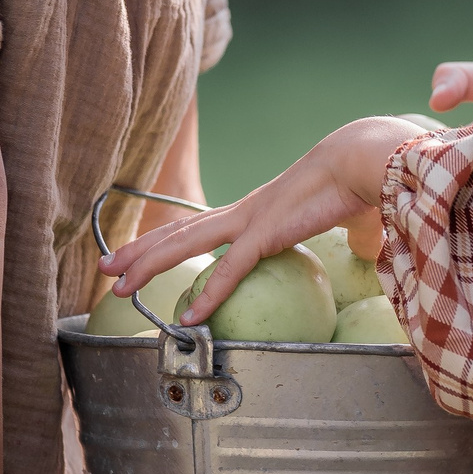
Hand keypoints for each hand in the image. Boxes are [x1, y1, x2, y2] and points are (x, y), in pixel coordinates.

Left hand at [102, 117, 423, 320]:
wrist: (364, 157)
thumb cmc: (358, 181)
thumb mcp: (345, 215)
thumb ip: (348, 231)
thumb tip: (367, 241)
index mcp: (256, 210)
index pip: (199, 225)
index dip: (167, 238)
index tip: (141, 252)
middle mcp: (244, 212)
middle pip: (179, 233)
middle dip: (138, 251)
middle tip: (105, 269)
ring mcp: (251, 220)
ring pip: (187, 245)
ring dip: (148, 265)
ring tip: (118, 286)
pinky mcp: (267, 232)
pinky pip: (231, 269)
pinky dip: (209, 294)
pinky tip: (190, 316)